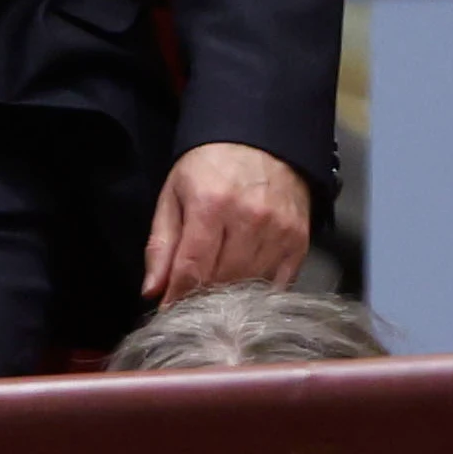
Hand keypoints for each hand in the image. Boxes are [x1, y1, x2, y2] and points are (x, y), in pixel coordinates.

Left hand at [142, 141, 311, 302]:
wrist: (261, 142)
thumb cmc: (209, 168)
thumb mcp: (173, 196)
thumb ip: (161, 245)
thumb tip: (153, 290)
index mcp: (211, 205)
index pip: (192, 267)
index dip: (178, 295)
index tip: (169, 311)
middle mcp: (250, 219)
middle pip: (222, 279)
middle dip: (202, 295)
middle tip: (190, 301)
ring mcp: (279, 230)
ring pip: (250, 283)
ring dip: (229, 294)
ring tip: (215, 292)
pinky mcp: (299, 239)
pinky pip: (279, 281)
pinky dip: (259, 290)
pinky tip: (244, 287)